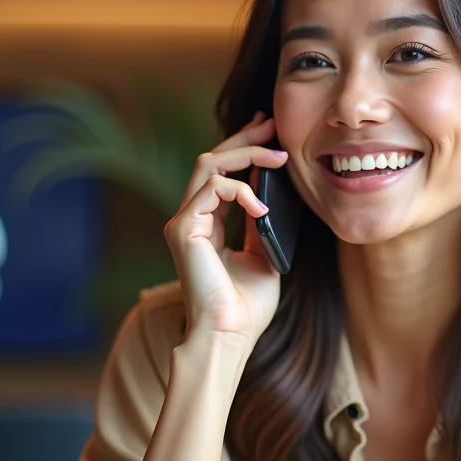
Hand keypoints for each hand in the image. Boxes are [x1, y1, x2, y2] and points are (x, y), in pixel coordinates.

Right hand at [163, 112, 288, 352]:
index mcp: (207, 224)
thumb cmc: (245, 307)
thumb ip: (261, 224)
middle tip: (272, 124)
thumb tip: (272, 194)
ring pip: (209, 165)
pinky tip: (261, 207)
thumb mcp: (262, 255)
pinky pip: (212, 190)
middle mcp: (190, 219)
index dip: (243, 147)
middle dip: (244, 138)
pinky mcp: (183, 230)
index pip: (220, 174)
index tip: (270, 131)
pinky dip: (240, 190)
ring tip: (278, 157)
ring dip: (246, 154)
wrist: (229, 336)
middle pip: (211, 159)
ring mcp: (183, 223)